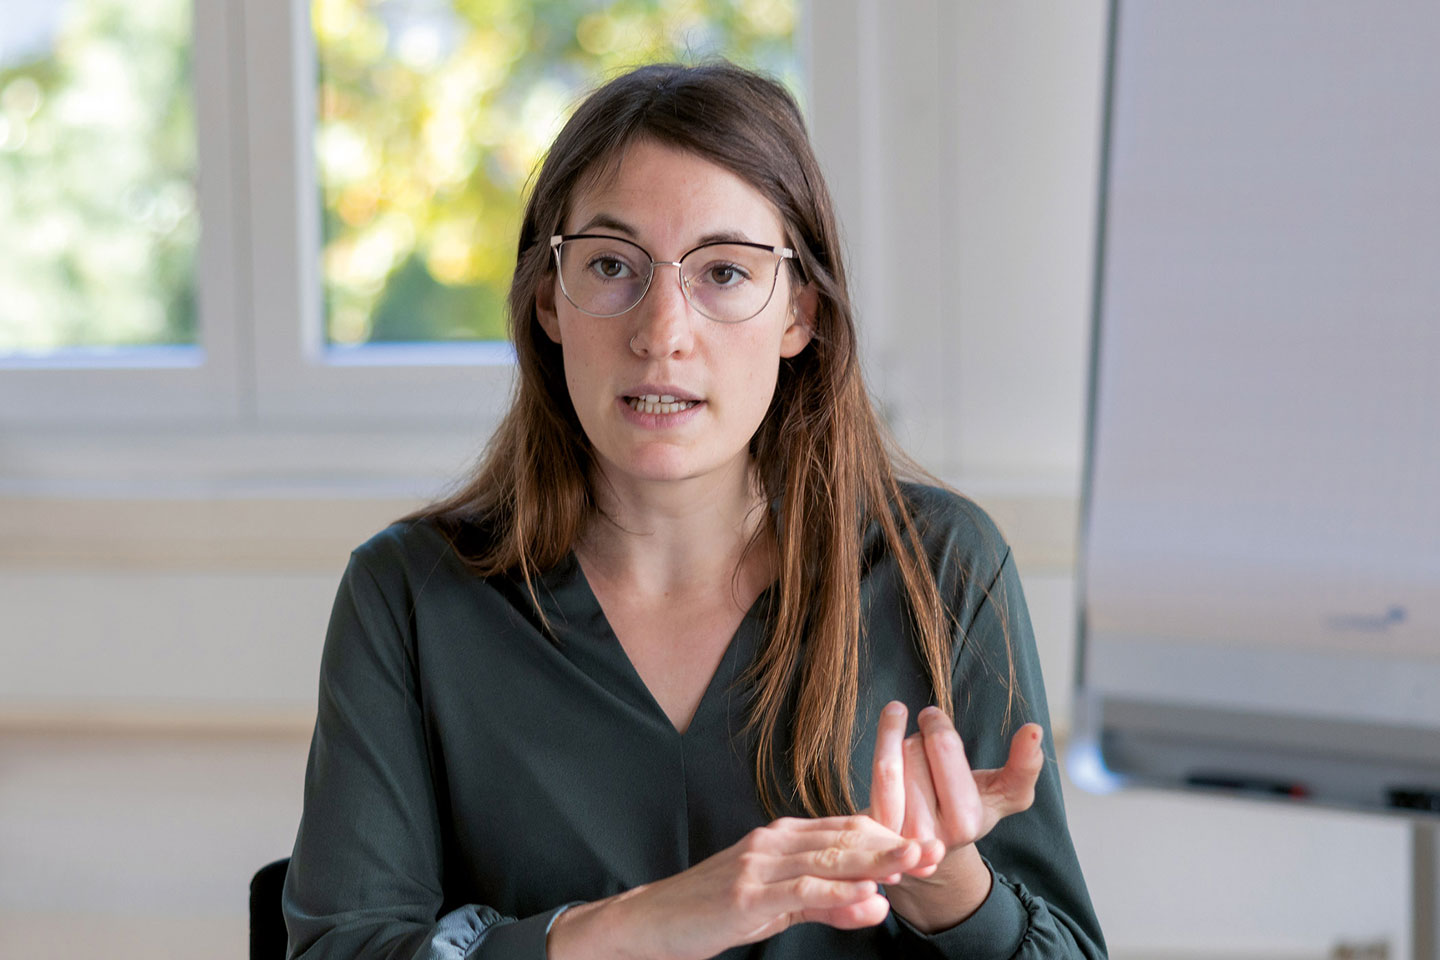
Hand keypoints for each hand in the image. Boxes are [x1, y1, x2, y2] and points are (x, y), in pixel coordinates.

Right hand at [546, 814, 944, 959]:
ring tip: (912, 863)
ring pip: (828, 857)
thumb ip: (825, 903)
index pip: (847, 829)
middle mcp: (773, 841)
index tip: (928, 849)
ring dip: (874, 861)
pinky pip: (799, 890)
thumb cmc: (712, 912)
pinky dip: (835, 892)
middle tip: (933, 851)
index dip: (890, 837)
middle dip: (892, 845)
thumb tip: (876, 905)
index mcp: (782, 838)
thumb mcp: (775, 907)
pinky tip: (864, 896)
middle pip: (844, 837)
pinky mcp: (744, 894)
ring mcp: (757, 865)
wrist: (651, 921)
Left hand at [866, 701, 1044, 930]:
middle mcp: (929, 833)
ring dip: (900, 741)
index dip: (937, 725)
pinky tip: (891, 721)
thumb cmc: (967, 809)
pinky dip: (884, 740)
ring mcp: (897, 833)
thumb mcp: (1004, 793)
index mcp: (966, 822)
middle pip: (915, 748)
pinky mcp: (874, 828)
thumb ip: (1024, 767)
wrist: (926, 848)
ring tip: (912, 751)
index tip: (932, 714)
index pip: (945, 748)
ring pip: (892, 758)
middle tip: (928, 744)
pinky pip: (876, 773)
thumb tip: (1034, 730)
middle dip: (922, 737)